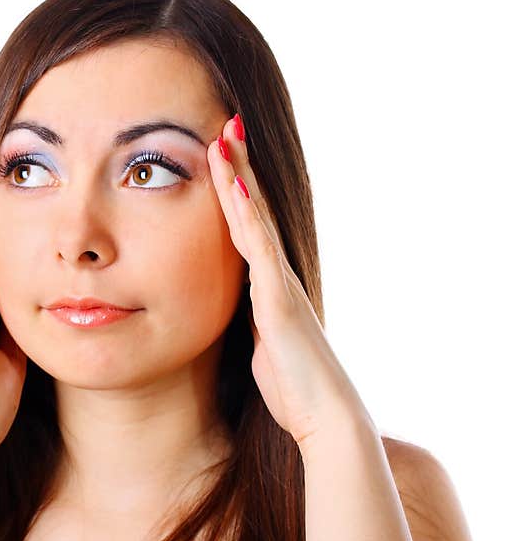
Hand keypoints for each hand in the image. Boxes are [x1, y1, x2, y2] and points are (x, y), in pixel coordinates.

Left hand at [206, 114, 371, 446]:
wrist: (322, 414)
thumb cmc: (291, 387)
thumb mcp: (260, 346)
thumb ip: (250, 322)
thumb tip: (239, 314)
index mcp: (266, 285)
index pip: (244, 228)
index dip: (233, 191)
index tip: (218, 156)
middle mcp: (275, 276)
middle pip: (251, 211)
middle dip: (238, 169)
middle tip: (226, 126)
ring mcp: (278, 283)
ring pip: (254, 220)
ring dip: (239, 178)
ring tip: (224, 139)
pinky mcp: (279, 299)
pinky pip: (258, 249)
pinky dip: (245, 216)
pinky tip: (232, 188)